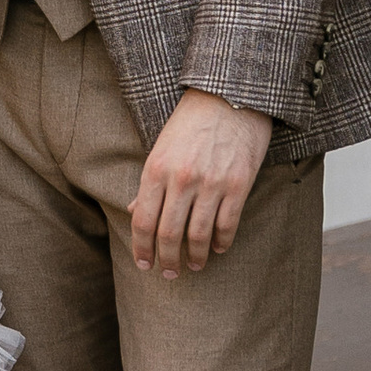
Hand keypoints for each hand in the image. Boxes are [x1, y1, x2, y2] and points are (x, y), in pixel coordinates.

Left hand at [130, 89, 272, 273]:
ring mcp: (210, 183)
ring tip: (192, 266)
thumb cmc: (191, 122)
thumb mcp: (161, 147)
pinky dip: (220, 243)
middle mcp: (181, 179)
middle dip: (166, 260)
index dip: (141, 248)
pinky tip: (216, 249)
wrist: (230, 96)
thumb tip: (132, 212)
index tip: (144, 264)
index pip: (142, 220)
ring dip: (194, 257)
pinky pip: (226, 225)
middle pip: (168, 234)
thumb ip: (149, 182)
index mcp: (156, 169)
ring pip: (197, 235)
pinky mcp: (238, 184)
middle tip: (169, 274)